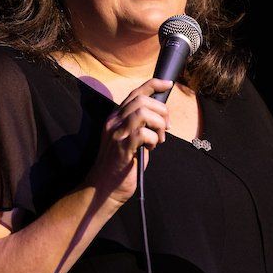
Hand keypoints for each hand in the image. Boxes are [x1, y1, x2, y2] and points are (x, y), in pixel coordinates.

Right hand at [85, 78, 172, 205]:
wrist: (104, 187)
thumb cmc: (120, 165)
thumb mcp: (129, 139)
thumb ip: (140, 126)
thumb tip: (162, 116)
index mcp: (115, 118)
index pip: (135, 93)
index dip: (154, 84)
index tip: (168, 84)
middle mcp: (113, 122)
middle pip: (142, 100)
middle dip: (161, 112)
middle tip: (165, 129)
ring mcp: (117, 134)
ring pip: (143, 113)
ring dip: (158, 125)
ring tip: (158, 140)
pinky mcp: (123, 147)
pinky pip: (144, 134)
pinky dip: (154, 140)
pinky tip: (150, 150)